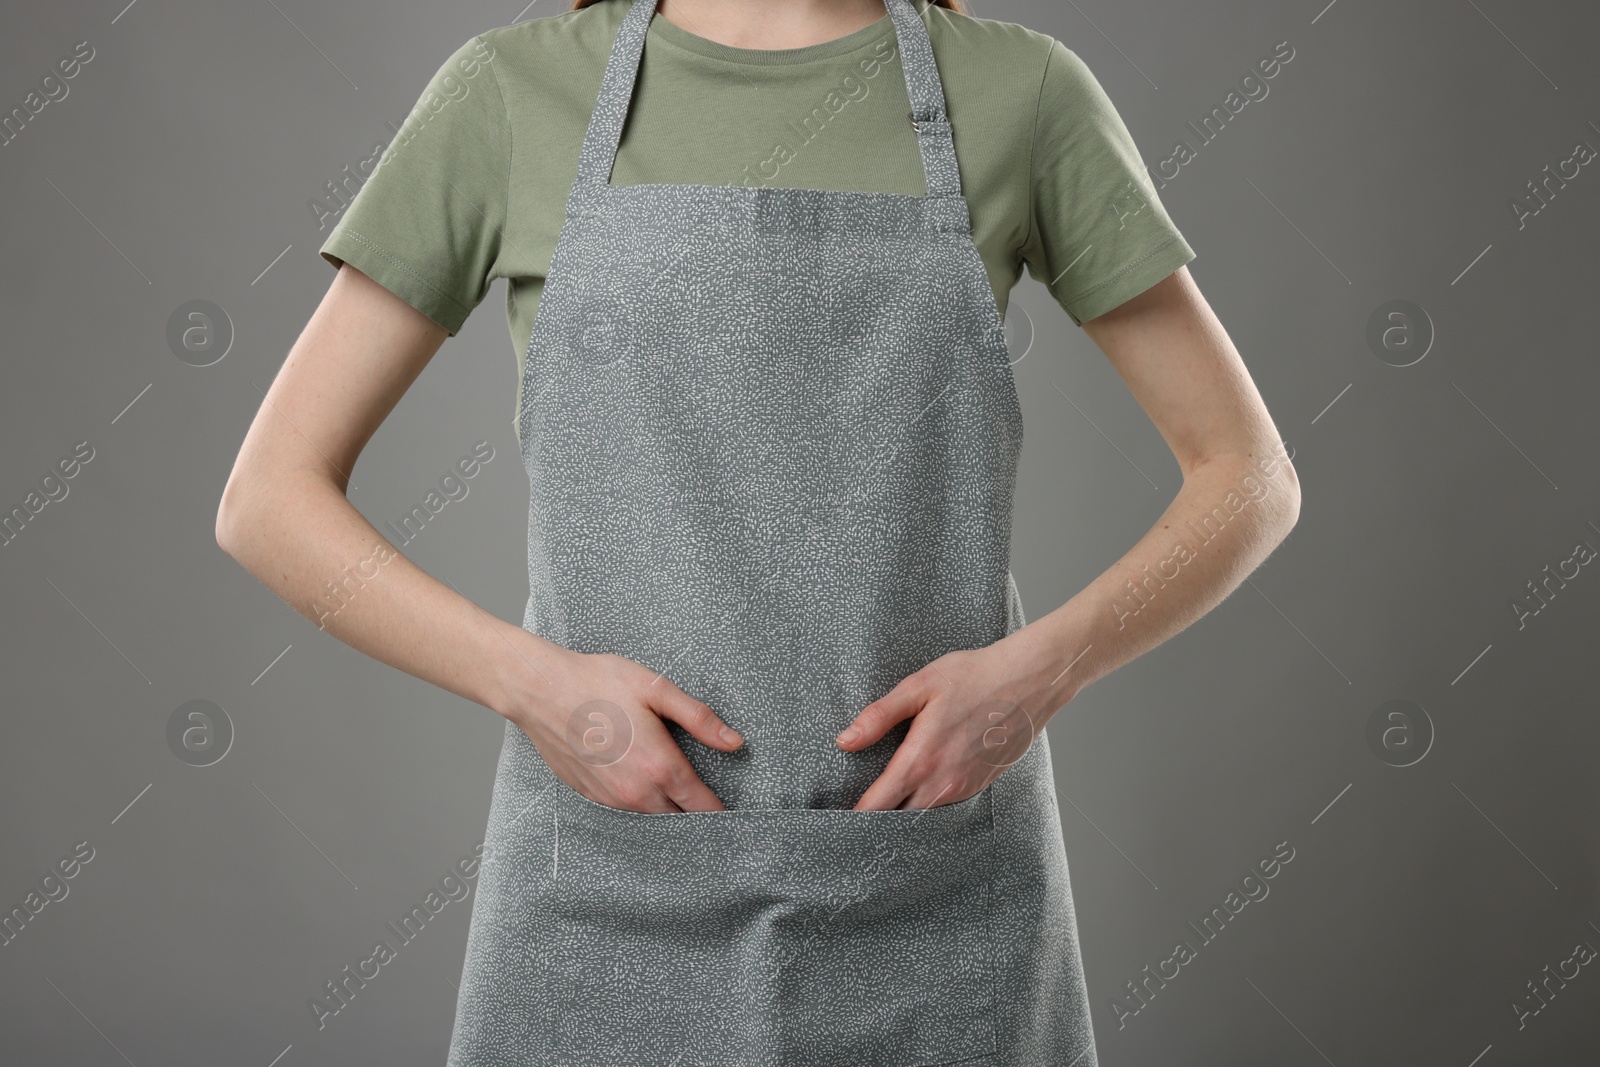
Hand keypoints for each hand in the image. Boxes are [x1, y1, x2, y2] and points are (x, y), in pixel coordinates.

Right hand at [507, 646, 742, 812]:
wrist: (540, 690)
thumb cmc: (598, 683)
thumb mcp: (656, 690)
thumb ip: (699, 718)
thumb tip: (735, 742)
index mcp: (660, 767)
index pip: (702, 807)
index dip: (721, 812)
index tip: (735, 813)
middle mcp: (636, 792)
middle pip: (680, 819)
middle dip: (697, 813)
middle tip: (708, 799)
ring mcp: (611, 799)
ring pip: (652, 817)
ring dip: (668, 810)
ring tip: (680, 794)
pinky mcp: (591, 796)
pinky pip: (625, 811)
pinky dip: (640, 805)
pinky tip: (642, 783)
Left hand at [836, 634, 1065, 810]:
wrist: (1030, 680)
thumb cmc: (974, 676)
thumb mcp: (919, 687)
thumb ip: (879, 716)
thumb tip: (845, 741)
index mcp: (921, 759)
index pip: (878, 805)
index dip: (855, 817)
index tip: (837, 820)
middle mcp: (943, 783)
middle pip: (898, 819)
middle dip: (876, 820)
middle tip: (856, 814)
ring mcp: (965, 788)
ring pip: (924, 816)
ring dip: (903, 815)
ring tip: (883, 808)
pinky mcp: (980, 786)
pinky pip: (946, 807)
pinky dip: (928, 806)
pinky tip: (918, 793)